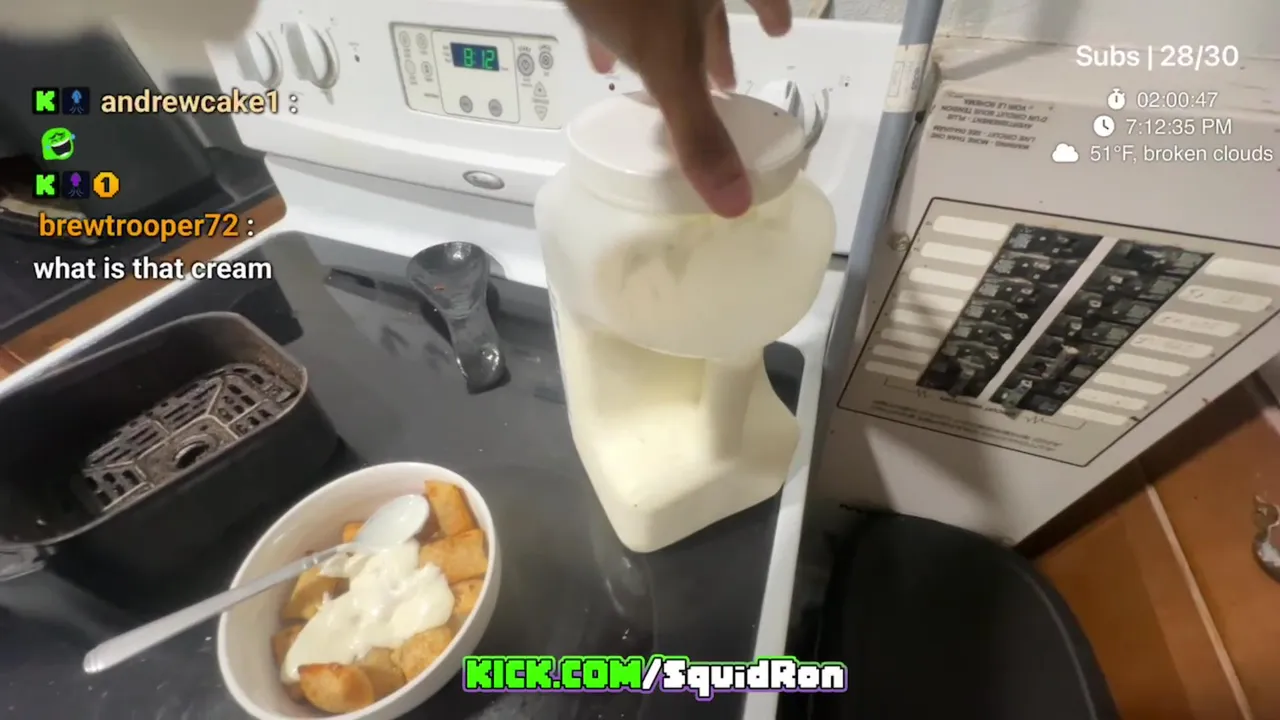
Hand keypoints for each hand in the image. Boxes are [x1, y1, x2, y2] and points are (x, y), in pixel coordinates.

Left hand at [564, 0, 791, 217]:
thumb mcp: (667, 62)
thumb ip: (697, 130)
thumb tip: (736, 201)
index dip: (771, 8)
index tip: (779, 32)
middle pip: (712, 0)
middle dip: (717, 37)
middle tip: (726, 75)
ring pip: (663, 0)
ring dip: (664, 32)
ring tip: (661, 65)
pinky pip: (615, 0)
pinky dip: (612, 20)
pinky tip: (597, 51)